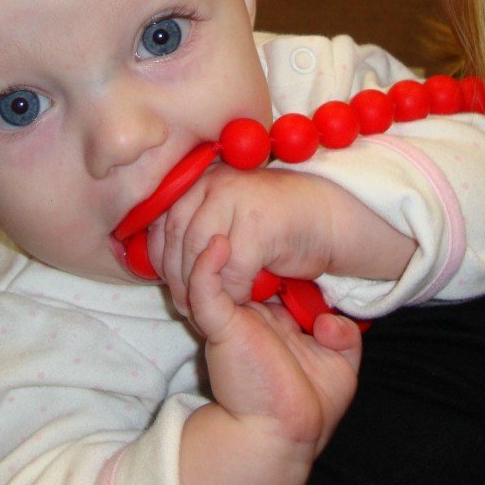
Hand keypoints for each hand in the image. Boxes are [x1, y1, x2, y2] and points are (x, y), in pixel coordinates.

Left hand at [149, 164, 337, 315]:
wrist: (328, 217)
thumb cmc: (275, 223)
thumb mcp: (228, 215)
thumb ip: (198, 225)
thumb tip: (157, 260)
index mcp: (203, 177)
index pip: (163, 218)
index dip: (158, 256)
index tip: (168, 285)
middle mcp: (215, 181)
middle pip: (176, 235)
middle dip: (177, 277)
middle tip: (186, 305)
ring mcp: (237, 198)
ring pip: (199, 252)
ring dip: (202, 288)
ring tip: (211, 306)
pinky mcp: (258, 223)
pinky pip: (232, 268)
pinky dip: (233, 291)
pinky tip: (241, 300)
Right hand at [189, 234, 361, 453]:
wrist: (284, 436)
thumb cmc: (308, 405)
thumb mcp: (340, 367)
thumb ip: (344, 338)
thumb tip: (332, 318)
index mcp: (269, 314)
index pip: (257, 271)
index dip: (258, 249)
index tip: (270, 226)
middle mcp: (245, 310)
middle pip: (229, 265)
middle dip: (224, 238)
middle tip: (228, 212)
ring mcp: (229, 316)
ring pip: (207, 270)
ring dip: (206, 244)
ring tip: (215, 218)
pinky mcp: (220, 326)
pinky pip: (206, 290)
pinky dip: (206, 266)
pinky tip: (217, 245)